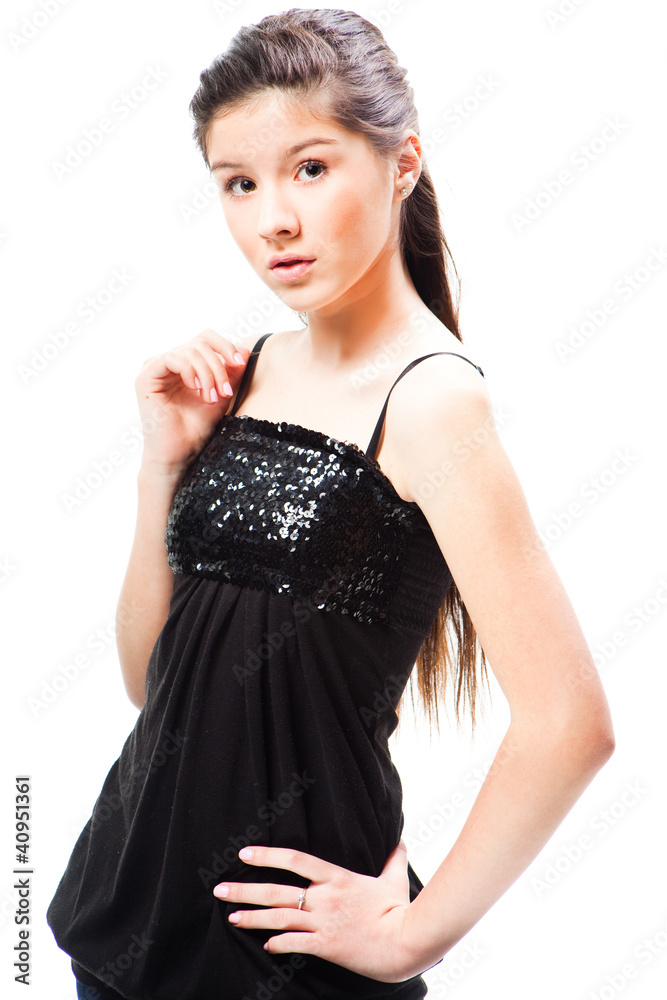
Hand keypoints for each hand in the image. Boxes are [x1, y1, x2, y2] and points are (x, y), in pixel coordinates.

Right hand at [135, 329, 249, 474]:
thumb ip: (231, 373)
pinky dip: (190, 371)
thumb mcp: (221, 396)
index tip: (240, 364)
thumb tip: (245, 349)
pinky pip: (172, 358)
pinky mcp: (146, 377)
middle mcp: (167, 362)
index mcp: (184, 364)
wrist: (178, 454)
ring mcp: (155, 368)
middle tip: (226, 392)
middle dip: (218, 366)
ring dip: (208, 373)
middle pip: (200, 343)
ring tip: (212, 398)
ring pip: (189, 350)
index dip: (225, 346)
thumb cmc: (196, 429)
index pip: (205, 339)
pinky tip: (196, 389)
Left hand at [212, 840, 427, 982]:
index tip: (244, 854)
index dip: (267, 855)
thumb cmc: (401, 909)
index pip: (295, 859)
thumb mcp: (395, 880)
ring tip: (231, 917)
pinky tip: (265, 945)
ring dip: (252, 918)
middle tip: (219, 889)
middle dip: (245, 890)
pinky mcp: (326, 946)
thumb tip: (401, 842)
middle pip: (276, 891)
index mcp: (337, 877)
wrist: (406, 941)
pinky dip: (278, 944)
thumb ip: (393, 860)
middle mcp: (324, 897)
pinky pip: (295, 944)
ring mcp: (323, 922)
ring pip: (279, 918)